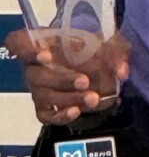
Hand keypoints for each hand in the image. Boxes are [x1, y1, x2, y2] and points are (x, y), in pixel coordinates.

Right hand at [3, 28, 129, 125]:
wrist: (94, 64)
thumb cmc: (93, 45)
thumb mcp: (107, 41)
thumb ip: (116, 52)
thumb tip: (122, 71)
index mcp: (41, 42)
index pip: (18, 44)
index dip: (28, 50)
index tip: (46, 55)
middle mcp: (34, 66)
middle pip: (36, 75)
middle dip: (62, 79)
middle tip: (85, 81)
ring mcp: (38, 88)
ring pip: (44, 96)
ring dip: (68, 98)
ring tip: (93, 98)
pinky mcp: (44, 106)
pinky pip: (45, 115)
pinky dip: (60, 115)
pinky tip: (77, 111)